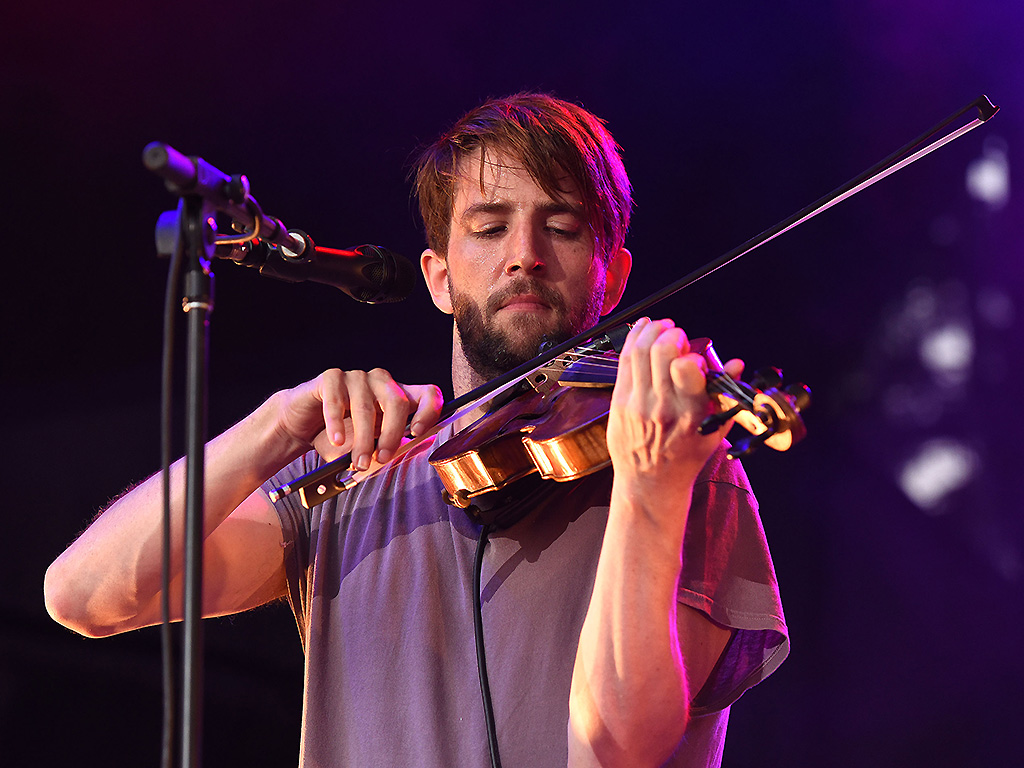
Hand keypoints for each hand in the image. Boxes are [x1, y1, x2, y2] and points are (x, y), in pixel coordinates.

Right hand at [274, 368, 443, 468]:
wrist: (302, 425)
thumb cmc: (341, 437)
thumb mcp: (368, 448)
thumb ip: (387, 449)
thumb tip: (402, 453)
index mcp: (398, 397)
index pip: (428, 394)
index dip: (429, 410)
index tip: (419, 432)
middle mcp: (381, 382)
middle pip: (397, 401)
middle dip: (392, 434)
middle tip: (383, 458)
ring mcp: (357, 377)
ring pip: (366, 406)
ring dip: (363, 439)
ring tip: (358, 462)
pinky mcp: (331, 378)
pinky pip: (337, 399)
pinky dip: (337, 424)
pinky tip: (337, 440)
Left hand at [606, 318, 742, 502]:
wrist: (650, 482)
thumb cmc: (685, 457)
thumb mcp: (715, 431)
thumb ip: (725, 394)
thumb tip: (736, 363)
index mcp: (690, 414)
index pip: (686, 369)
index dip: (691, 354)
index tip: (694, 357)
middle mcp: (661, 406)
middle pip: (660, 352)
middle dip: (671, 334)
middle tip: (678, 337)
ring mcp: (637, 403)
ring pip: (639, 351)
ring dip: (652, 330)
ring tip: (663, 327)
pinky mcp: (619, 401)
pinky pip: (624, 361)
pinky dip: (634, 339)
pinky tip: (643, 329)